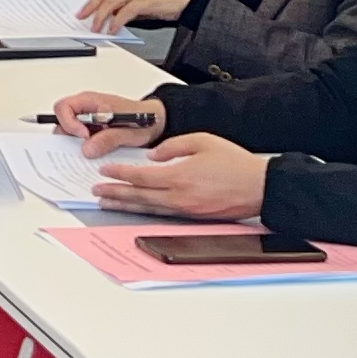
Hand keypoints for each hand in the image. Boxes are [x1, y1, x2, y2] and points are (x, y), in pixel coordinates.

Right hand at [52, 91, 171, 155]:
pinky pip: (81, 139)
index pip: (63, 107)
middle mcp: (86, 109)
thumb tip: (87, 149)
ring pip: (71, 132)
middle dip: (70, 137)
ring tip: (96, 150)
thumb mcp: (127, 131)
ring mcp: (88, 121)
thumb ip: (107, 139)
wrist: (157, 122)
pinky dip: (86, 147)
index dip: (68, 123)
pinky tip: (99, 153)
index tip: (83, 136)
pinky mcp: (93, 131)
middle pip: (62, 121)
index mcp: (90, 101)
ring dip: (79, 144)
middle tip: (85, 147)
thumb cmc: (143, 119)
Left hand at [79, 0, 199, 32]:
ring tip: (96, 27)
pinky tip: (113, 29)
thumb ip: (129, 2)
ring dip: (101, 16)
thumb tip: (112, 15)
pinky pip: (125, 12)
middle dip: (91, 6)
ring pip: (111, 1)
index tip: (86, 8)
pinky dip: (116, 22)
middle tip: (83, 16)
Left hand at [88, 132, 270, 220]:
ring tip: (107, 203)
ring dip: (126, 205)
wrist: (260, 187)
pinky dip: (146, 211)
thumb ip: (172, 146)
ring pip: (149, 208)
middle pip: (139, 196)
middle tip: (96, 192)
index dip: (120, 174)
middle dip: (115, 193)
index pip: (140, 176)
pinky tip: (138, 208)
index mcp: (179, 176)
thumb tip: (152, 156)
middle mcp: (180, 196)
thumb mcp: (201, 141)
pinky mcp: (194, 216)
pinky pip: (164, 213)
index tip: (105, 171)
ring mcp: (187, 209)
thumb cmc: (235, 163)